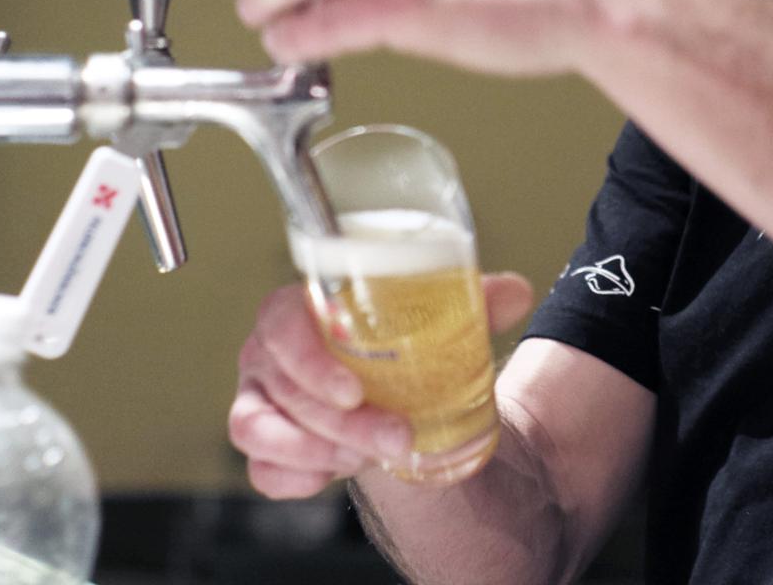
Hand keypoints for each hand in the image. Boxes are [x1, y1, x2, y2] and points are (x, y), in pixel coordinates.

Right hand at [229, 272, 536, 498]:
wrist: (392, 389)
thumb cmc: (401, 344)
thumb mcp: (438, 320)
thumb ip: (475, 301)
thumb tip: (516, 293)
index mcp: (299, 310)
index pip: (280, 322)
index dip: (308, 359)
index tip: (354, 390)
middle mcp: (267, 354)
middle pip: (284, 386)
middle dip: (342, 422)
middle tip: (397, 438)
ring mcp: (256, 401)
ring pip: (259, 431)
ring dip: (317, 450)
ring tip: (369, 456)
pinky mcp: (263, 447)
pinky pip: (263, 471)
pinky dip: (298, 478)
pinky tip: (335, 475)